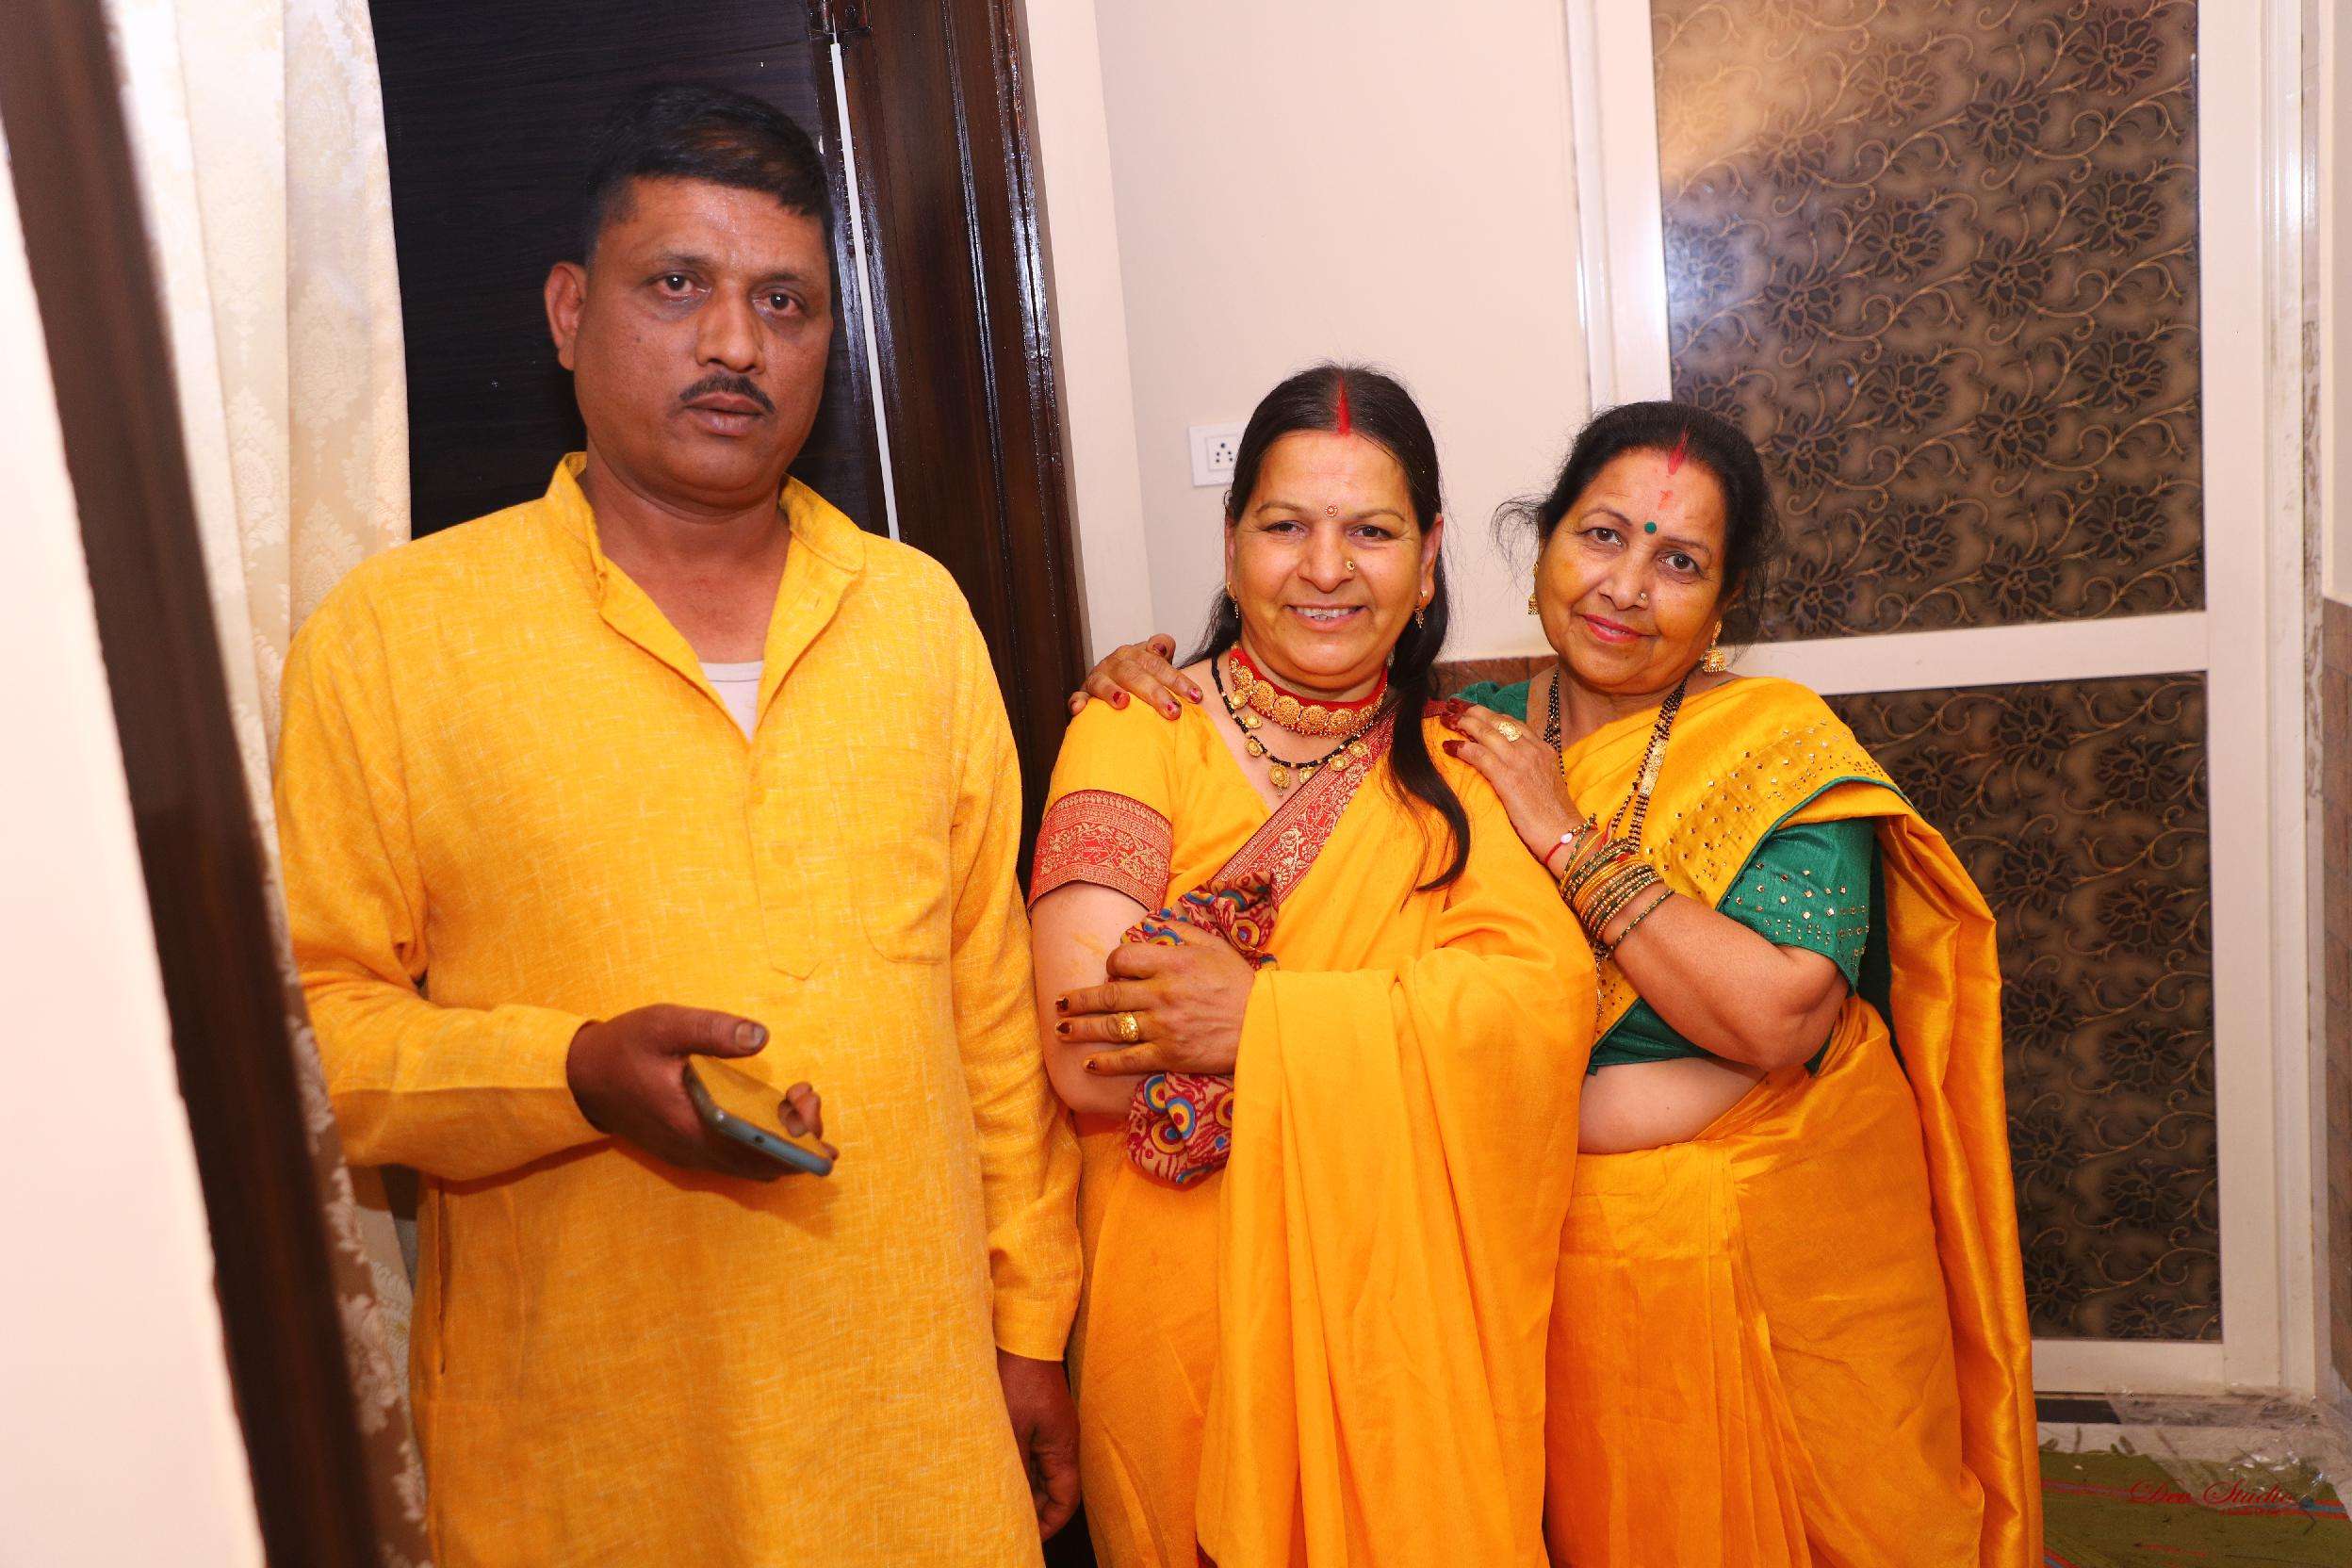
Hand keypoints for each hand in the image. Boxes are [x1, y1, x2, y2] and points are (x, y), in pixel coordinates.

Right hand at [565, 1005, 830, 1180]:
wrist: (580, 1078)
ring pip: (756, 1168)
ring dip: (784, 1142)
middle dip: (802, 1138)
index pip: (765, 1156)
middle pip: (770, 1168)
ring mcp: (693, 1156)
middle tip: (804, 1095)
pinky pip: (738, 1161)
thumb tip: (760, 1036)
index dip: (800, 1137)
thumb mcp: (665, 1026)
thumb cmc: (623, 1049)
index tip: (806, 1097)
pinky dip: (764, 1144)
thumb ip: (713, 1030)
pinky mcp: (689, 1151)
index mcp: (696, 1127)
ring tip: (792, 1101)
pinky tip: (772, 1113)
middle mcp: (698, 1153)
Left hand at [997, 1349, 1079, 1537]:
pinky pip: (1030, 1450)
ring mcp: (1048, 1426)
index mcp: (1063, 1447)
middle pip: (1053, 1489)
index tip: (1025, 1536)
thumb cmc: (1016, 1377)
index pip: (1066, 1500)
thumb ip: (1014, 1468)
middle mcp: (1061, 1440)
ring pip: (1039, 1470)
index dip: (1049, 1524)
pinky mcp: (1035, 1414)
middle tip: (1003, 1523)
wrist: (1020, 1330)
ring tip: (993, 1501)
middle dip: (1033, 1509)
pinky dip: (1016, 1465)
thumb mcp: (1011, 1430)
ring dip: (1021, 1486)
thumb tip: (1009, 1503)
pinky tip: (992, 1470)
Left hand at [1056, 923, 1257, 1076]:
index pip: (1123, 958)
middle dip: (1079, 999)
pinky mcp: (1169, 1055)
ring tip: (1062, 1028)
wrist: (1265, 1026)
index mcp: (1172, 962)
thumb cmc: (1241, 984)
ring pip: (1111, 1026)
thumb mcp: (1214, 946)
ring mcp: (1163, 1026)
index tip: (1110, 971)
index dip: (1111, 964)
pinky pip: (1129, 1059)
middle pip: (1108, 994)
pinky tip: (1088, 1063)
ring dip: (1081, 1028)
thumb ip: (1182, 931)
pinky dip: (1105, 1063)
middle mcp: (1162, 992)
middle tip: (1059, 1002)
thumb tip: (1153, 924)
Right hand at [1066, 633, 1197, 719]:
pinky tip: (1079, 709)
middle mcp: (1117, 662)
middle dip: (1155, 693)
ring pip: (1104, 682)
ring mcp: (1099, 676)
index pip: (1158, 664)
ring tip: (1123, 703)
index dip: (1178, 680)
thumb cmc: (1140, 674)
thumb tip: (1163, 646)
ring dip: (1112, 692)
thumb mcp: (1154, 661)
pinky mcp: (1084, 692)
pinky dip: (1078, 701)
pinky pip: (1079, 696)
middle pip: (1135, 674)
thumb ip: (1163, 648)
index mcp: (1136, 654)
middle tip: (1173, 711)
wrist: (1114, 680)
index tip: (1197, 698)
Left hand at [1438, 700, 1585, 870]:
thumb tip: (1510, 762)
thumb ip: (1531, 765)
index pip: (1514, 723)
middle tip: (1454, 707)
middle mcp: (1533, 749)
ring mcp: (1521, 761)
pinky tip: (1450, 747)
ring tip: (1448, 721)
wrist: (1564, 833)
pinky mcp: (1508, 777)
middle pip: (1498, 721)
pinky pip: (1480, 754)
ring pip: (1486, 732)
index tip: (1475, 712)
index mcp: (1543, 749)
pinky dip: (1462, 748)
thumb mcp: (1546, 780)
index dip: (1491, 715)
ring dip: (1464, 723)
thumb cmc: (1553, 814)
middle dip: (1473, 711)